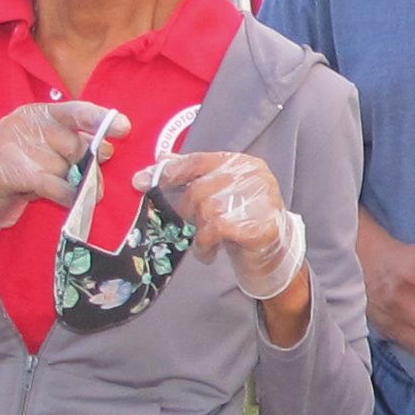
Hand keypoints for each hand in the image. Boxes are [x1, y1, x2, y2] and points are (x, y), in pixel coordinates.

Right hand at [0, 102, 125, 234]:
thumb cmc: (20, 168)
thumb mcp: (49, 151)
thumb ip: (76, 146)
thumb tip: (107, 150)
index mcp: (40, 113)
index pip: (76, 111)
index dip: (100, 119)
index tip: (123, 127)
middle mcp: (28, 124)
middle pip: (75, 145)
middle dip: (86, 167)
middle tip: (87, 181)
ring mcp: (15, 144)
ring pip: (64, 168)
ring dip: (70, 184)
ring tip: (59, 188)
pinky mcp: (9, 169)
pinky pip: (52, 183)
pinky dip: (67, 195)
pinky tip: (69, 200)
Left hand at [144, 151, 306, 300]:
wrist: (273, 256)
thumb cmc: (241, 223)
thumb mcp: (217, 195)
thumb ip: (193, 175)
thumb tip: (161, 158)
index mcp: (243, 163)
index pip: (198, 161)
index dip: (169, 172)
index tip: (141, 182)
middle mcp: (254, 176)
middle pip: (199, 188)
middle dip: (187, 212)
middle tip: (191, 226)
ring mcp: (261, 200)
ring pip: (206, 210)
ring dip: (197, 232)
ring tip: (204, 243)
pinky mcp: (261, 225)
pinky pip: (216, 230)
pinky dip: (205, 245)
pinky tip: (210, 252)